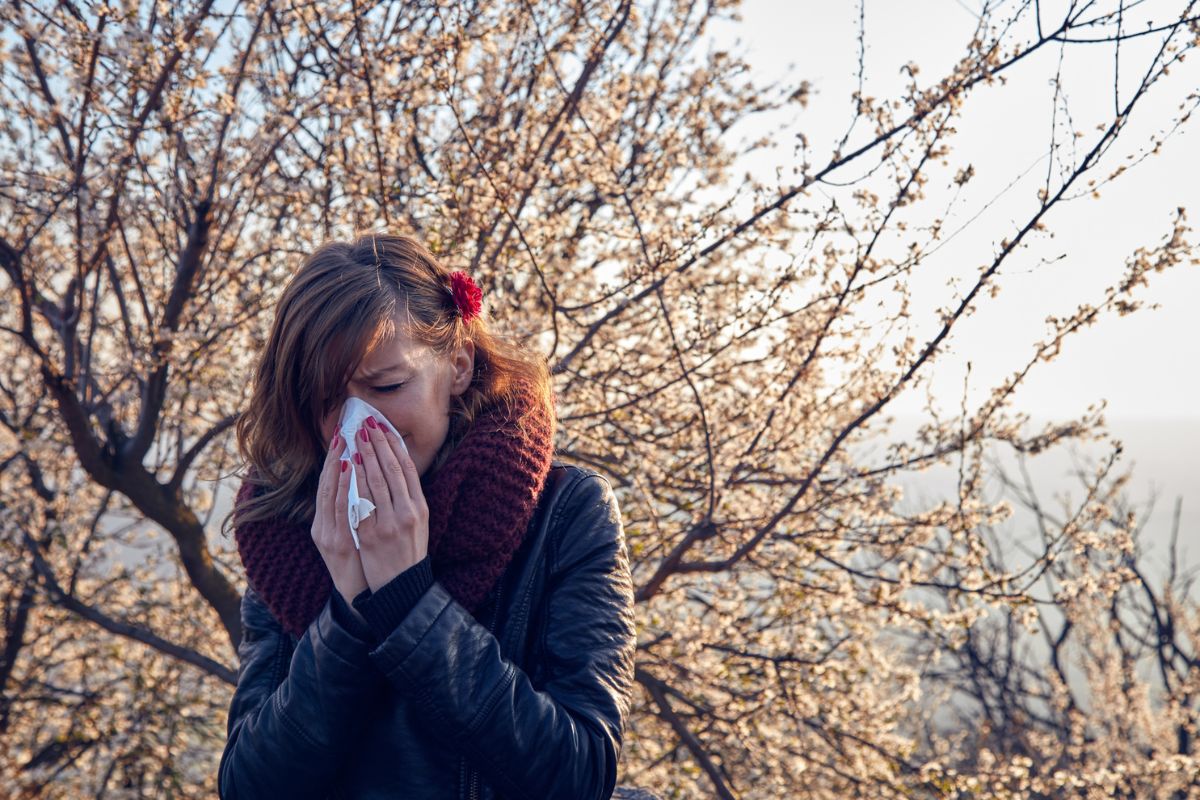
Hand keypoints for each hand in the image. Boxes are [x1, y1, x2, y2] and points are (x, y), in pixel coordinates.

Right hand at [311, 432, 368, 604]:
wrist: (362, 598)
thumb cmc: (361, 563)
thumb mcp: (353, 536)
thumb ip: (354, 512)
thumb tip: (363, 485)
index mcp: (325, 523)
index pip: (328, 484)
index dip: (333, 460)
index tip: (341, 436)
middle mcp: (322, 526)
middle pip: (325, 485)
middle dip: (334, 458)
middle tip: (343, 432)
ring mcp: (328, 535)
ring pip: (329, 494)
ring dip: (337, 468)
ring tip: (344, 445)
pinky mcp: (336, 543)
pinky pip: (341, 510)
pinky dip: (342, 488)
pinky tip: (348, 471)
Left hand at [352, 416, 429, 591]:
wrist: (400, 586)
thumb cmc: (408, 551)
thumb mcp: (418, 522)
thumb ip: (409, 497)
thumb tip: (395, 466)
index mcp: (420, 508)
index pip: (406, 469)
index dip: (394, 445)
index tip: (383, 427)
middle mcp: (407, 513)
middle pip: (390, 470)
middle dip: (377, 444)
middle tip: (366, 424)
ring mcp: (388, 523)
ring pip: (375, 482)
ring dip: (364, 456)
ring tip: (355, 438)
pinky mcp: (370, 534)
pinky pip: (360, 502)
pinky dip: (354, 481)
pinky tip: (348, 466)